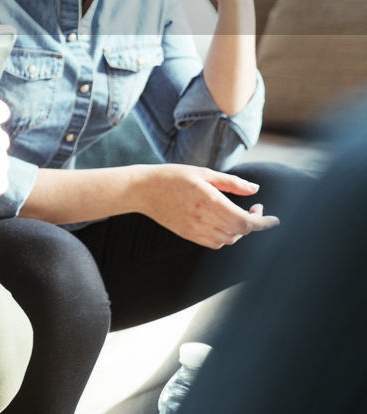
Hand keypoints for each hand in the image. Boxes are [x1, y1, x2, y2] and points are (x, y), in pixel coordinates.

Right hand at [134, 164, 279, 248]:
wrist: (142, 190)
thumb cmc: (172, 177)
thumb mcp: (203, 172)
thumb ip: (231, 183)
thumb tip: (255, 189)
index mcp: (210, 201)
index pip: (245, 222)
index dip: (263, 222)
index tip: (274, 218)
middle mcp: (204, 219)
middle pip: (240, 232)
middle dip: (253, 222)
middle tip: (254, 207)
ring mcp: (195, 230)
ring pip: (229, 239)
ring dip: (239, 230)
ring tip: (236, 214)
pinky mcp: (188, 235)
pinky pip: (215, 243)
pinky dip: (225, 236)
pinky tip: (221, 223)